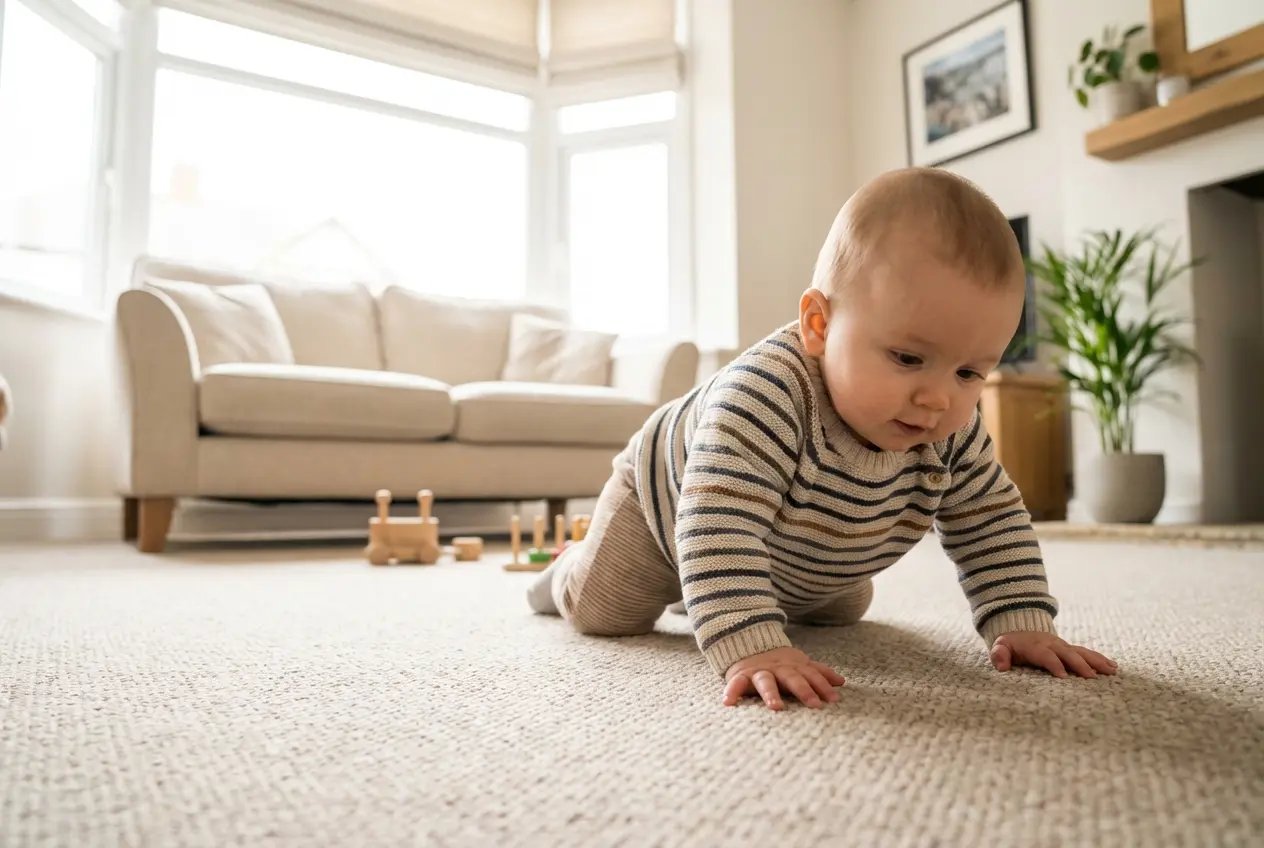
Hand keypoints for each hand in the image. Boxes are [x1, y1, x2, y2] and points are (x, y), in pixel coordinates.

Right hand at [722, 647, 844, 709]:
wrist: (747, 644)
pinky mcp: (740, 676)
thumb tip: (841, 682)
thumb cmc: (778, 663)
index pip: (811, 675)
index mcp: (793, 667)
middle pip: (792, 678)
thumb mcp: (799, 664)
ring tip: (776, 707)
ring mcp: (759, 672)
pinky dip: (731, 692)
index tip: (834, 699)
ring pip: (766, 681)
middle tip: (815, 705)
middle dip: (803, 690)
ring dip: (771, 693)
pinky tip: (728, 703)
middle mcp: (777, 669)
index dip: (823, 685)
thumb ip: (818, 673)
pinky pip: (735, 684)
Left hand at [990, 631, 1117, 678]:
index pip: (1045, 655)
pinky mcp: (1070, 649)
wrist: (1020, 631)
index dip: (1054, 664)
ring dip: (1096, 661)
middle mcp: (1052, 644)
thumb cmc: (1010, 645)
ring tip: (1111, 670)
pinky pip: (1086, 653)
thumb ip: (999, 655)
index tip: (1063, 677)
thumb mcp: (1000, 647)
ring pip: (1081, 652)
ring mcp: (1063, 646)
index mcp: (1035, 646)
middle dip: (1079, 664)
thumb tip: (1001, 666)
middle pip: (1068, 653)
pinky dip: (1099, 659)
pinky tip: (1113, 667)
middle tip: (1091, 677)